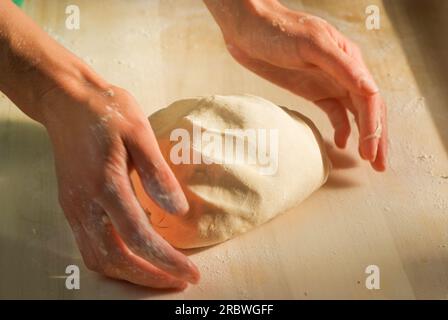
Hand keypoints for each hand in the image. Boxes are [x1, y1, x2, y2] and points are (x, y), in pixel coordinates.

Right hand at [0, 0, 198, 288]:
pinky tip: (132, 256)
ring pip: (99, 258)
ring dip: (129, 273)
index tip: (190, 272)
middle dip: (149, 277)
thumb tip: (178, 210)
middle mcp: (85, 203)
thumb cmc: (106, 111)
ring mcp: (74, 206)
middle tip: (178, 281)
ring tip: (158, 274)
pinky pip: (89, 245)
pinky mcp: (71, 204)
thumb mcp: (140, 133)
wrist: (67, 101)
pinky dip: (113, 260)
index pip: (139, 237)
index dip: (166, 260)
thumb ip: (158, 174)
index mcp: (106, 184)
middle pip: (116, 258)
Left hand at [206, 0, 386, 170]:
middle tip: (380, 165)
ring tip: (369, 159)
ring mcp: (328, 82)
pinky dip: (341, 128)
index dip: (373, 128)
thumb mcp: (312, 44)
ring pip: (354, 113)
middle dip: (376, 137)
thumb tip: (371, 90)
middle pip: (368, 110)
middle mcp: (344, 73)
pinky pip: (334, 112)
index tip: (371, 153)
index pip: (370, 99)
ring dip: (364, 136)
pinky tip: (341, 143)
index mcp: (349, 60)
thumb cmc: (278, 30)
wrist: (248, 28)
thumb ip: (342, 66)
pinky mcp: (313, 89)